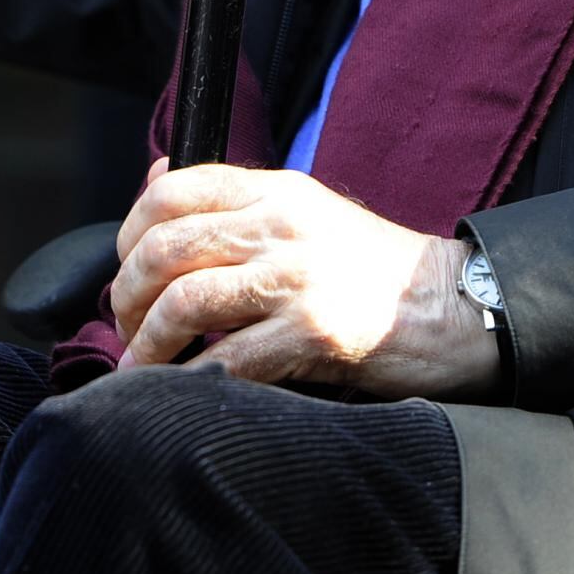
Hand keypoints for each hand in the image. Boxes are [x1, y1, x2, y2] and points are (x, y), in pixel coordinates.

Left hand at [108, 159, 499, 398]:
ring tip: (142, 366)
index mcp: (275, 190)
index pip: (171, 188)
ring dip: (149, 343)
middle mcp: (281, 225)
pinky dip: (191, 379)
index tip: (124, 269)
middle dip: (128, 296)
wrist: (449, 308)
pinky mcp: (313, 332)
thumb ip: (234, 201)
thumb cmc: (369, 268)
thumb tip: (152, 183)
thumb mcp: (304, 210)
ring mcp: (297, 277)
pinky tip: (182, 390)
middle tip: (125, 327)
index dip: (129, 230)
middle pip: (165, 249)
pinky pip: (227, 359)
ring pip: (185, 303)